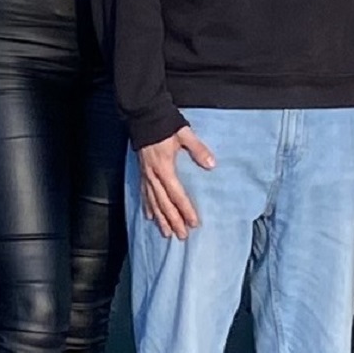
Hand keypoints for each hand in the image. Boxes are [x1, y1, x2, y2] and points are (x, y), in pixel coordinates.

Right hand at [135, 124, 217, 239]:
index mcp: (165, 168)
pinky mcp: (141, 174)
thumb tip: (211, 164)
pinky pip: (144, 195)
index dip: (185, 210)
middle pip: (164, 204)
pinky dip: (147, 207)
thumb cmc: (165, 125)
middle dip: (173, 221)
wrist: (144, 116)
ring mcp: (146, 176)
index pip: (177, 194)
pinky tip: (149, 217)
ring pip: (153, 203)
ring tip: (167, 233)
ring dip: (160, 219)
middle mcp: (154, 176)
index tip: (193, 223)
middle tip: (182, 236)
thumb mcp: (184, 134)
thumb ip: (197, 149)